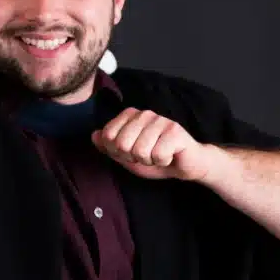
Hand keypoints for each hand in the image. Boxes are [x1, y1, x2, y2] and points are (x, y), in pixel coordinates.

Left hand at [91, 107, 213, 180]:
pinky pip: (157, 155)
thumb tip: (94, 135)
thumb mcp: (127, 156)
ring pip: (139, 151)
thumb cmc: (156, 158)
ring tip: (158, 155)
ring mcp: (160, 120)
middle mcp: (144, 114)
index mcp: (130, 116)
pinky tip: (169, 156)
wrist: (185, 165)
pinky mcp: (174, 131)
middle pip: (121, 144)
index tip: (132, 152)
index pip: (108, 136)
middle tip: (147, 155)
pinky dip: (162, 162)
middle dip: (133, 157)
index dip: (118, 152)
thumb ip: (109, 146)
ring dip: (149, 160)